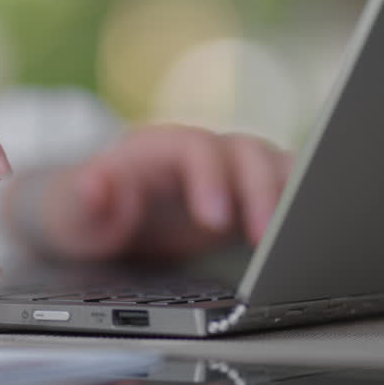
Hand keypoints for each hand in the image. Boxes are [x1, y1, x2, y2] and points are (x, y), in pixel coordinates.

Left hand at [14, 126, 291, 261]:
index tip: (214, 218)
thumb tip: (95, 183)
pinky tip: (313, 238)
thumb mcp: (70, 210)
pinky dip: (305, 207)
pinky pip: (290, 191)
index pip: (193, 147)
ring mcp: (232, 171)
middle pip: (245, 153)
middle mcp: (203, 150)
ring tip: (302, 238)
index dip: (209, 178)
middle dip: (261, 190)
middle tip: (267, 236)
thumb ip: (81, 197)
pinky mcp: (252, 195)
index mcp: (159, 146)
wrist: (100, 214)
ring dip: (294, 197)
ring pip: (276, 167)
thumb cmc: (86, 210)